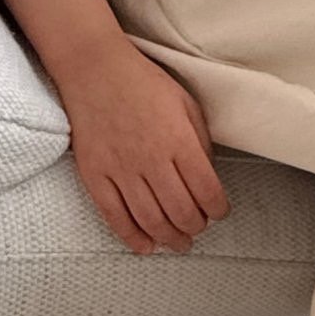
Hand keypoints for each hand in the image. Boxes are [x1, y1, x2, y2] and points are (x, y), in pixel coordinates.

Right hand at [57, 39, 232, 254]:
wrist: (95, 69)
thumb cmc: (144, 82)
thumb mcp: (185, 103)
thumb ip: (199, 140)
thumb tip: (207, 175)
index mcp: (178, 140)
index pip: (207, 191)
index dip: (218, 209)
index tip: (219, 212)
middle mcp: (151, 159)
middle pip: (181, 211)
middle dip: (195, 227)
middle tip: (198, 228)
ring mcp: (120, 169)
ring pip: (150, 220)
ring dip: (169, 238)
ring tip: (178, 243)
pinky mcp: (95, 175)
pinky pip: (114, 216)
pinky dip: (132, 237)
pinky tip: (145, 246)